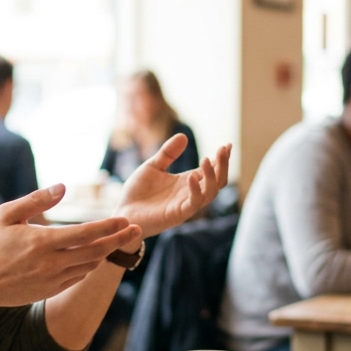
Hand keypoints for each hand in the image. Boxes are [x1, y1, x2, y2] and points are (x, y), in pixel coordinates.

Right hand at [0, 184, 141, 309]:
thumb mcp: (6, 215)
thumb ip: (36, 200)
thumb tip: (63, 186)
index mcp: (42, 243)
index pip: (85, 234)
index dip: (108, 226)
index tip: (124, 219)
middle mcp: (51, 264)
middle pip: (95, 252)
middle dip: (118, 240)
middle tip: (136, 230)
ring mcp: (51, 280)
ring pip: (88, 266)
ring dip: (104, 252)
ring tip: (117, 240)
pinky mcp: (49, 291)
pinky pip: (76, 277)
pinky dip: (88, 265)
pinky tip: (92, 255)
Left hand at [114, 135, 230, 239]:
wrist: (123, 213)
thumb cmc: (137, 192)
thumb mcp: (153, 166)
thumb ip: (168, 153)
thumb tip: (183, 136)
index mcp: (187, 182)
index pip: (211, 170)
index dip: (221, 159)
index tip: (227, 145)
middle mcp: (190, 193)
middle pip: (218, 182)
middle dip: (223, 165)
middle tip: (223, 149)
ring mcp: (185, 205)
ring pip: (210, 193)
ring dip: (212, 176)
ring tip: (207, 159)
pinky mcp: (177, 215)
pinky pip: (193, 203)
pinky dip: (195, 190)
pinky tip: (191, 176)